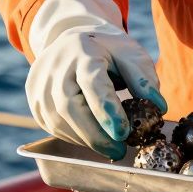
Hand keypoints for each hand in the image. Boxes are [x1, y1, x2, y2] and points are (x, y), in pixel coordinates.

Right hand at [26, 0, 165, 158]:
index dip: (106, 110)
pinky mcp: (34, 100)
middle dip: (95, 134)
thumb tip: (158, 107)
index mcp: (82, 50)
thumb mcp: (130, 54)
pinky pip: (52, 126)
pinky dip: (74, 137)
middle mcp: (56, 66)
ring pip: (58, 121)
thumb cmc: (107, 51)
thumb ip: (144, 78)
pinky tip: (90, 136)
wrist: (71, 41)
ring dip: (85, 139)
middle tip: (119, 150)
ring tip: (108, 143)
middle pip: (69, 106)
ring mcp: (40, 84)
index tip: (123, 133)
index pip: (92, 82)